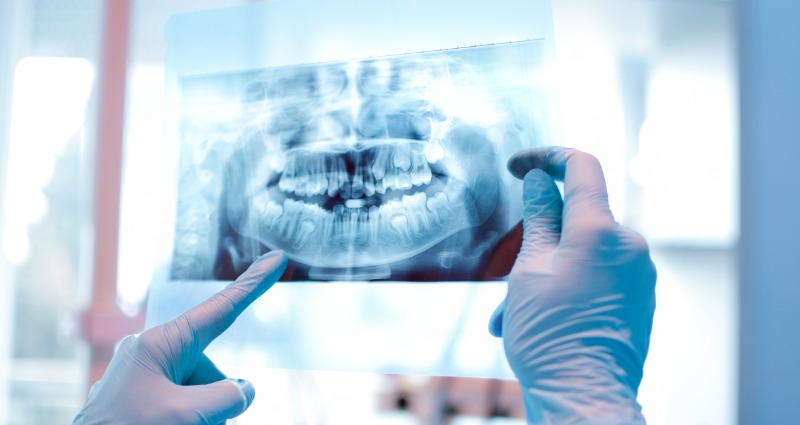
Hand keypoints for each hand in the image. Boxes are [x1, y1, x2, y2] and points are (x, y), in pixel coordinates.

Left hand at [73, 251, 287, 424]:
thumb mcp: (186, 415)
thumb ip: (225, 397)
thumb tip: (242, 390)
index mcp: (158, 345)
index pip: (220, 309)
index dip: (253, 283)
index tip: (277, 259)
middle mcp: (151, 355)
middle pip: (212, 368)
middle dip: (217, 399)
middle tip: (195, 424)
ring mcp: (144, 378)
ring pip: (200, 392)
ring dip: (203, 416)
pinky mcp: (140, 399)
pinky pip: (183, 404)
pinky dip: (190, 419)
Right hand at [488, 148, 655, 423]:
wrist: (584, 398)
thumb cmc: (550, 338)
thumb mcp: (529, 271)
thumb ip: (538, 219)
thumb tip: (540, 182)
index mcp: (601, 231)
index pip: (580, 166)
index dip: (545, 157)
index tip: (518, 166)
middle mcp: (629, 246)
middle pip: (576, 218)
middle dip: (536, 238)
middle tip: (505, 273)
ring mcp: (638, 274)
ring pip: (580, 252)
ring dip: (544, 271)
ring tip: (511, 314)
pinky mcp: (637, 298)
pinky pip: (596, 275)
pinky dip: (564, 286)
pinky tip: (536, 321)